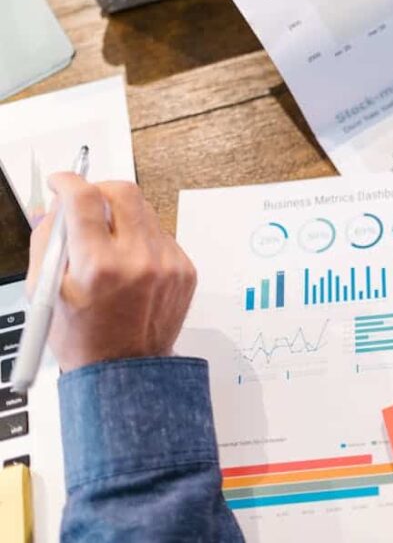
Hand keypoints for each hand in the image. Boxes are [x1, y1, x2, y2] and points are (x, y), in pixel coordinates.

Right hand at [26, 174, 196, 371]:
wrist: (126, 370)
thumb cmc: (83, 338)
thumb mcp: (47, 291)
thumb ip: (48, 242)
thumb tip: (54, 207)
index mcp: (98, 266)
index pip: (84, 199)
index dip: (68, 182)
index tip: (61, 181)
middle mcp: (138, 261)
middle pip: (124, 192)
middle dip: (99, 189)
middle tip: (86, 202)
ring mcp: (168, 264)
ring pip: (145, 212)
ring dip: (121, 217)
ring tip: (107, 245)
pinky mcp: (185, 269)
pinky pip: (161, 236)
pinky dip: (142, 240)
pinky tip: (130, 266)